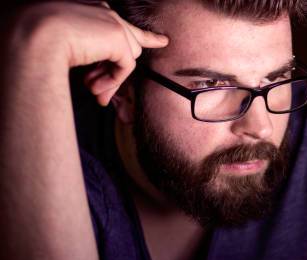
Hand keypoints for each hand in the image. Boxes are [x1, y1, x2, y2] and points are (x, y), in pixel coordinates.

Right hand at [20, 1, 168, 105]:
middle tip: (100, 95)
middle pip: (128, 48)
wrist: (35, 34)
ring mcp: (114, 23)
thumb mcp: (75, 49)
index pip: (125, 26)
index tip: (162, 41)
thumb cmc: (43, 41)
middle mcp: (106, 12)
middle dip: (115, 74)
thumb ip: (95, 58)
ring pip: (128, 58)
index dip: (146, 37)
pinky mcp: (119, 38)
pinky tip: (94, 86)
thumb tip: (103, 85)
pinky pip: (126, 66)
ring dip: (112, 79)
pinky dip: (113, 80)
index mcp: (95, 10)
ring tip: (92, 91)